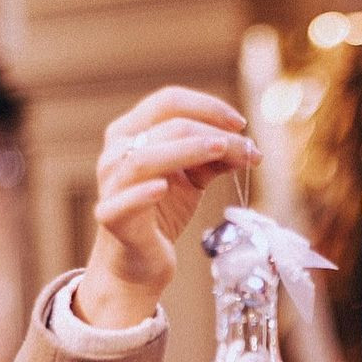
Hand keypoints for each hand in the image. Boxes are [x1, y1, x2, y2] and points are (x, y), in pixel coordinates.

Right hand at [76, 86, 260, 326]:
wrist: (141, 260)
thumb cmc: (163, 211)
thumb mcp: (194, 178)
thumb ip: (216, 159)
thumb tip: (250, 148)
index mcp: (132, 131)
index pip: (169, 102)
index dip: (208, 107)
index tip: (241, 124)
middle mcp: (116, 152)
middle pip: (166, 127)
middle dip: (212, 133)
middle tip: (246, 147)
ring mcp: (110, 184)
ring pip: (144, 158)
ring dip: (187, 150)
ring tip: (221, 150)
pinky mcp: (111, 218)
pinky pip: (122, 202)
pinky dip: (142, 193)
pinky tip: (163, 188)